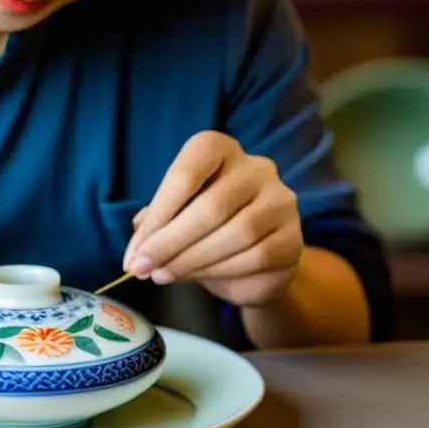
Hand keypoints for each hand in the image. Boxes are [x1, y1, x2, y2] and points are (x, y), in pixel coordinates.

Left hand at [123, 131, 302, 306]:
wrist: (256, 259)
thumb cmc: (207, 225)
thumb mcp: (177, 215)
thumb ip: (158, 222)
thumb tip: (137, 246)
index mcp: (220, 149)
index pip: (186, 173)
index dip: (158, 214)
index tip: (135, 249)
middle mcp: (256, 167)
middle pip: (211, 206)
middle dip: (170, 242)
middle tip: (143, 268)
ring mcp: (280, 200)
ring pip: (235, 233)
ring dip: (191, 259)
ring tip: (163, 275)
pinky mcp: (293, 238)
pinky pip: (255, 257)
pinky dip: (218, 271)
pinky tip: (195, 278)